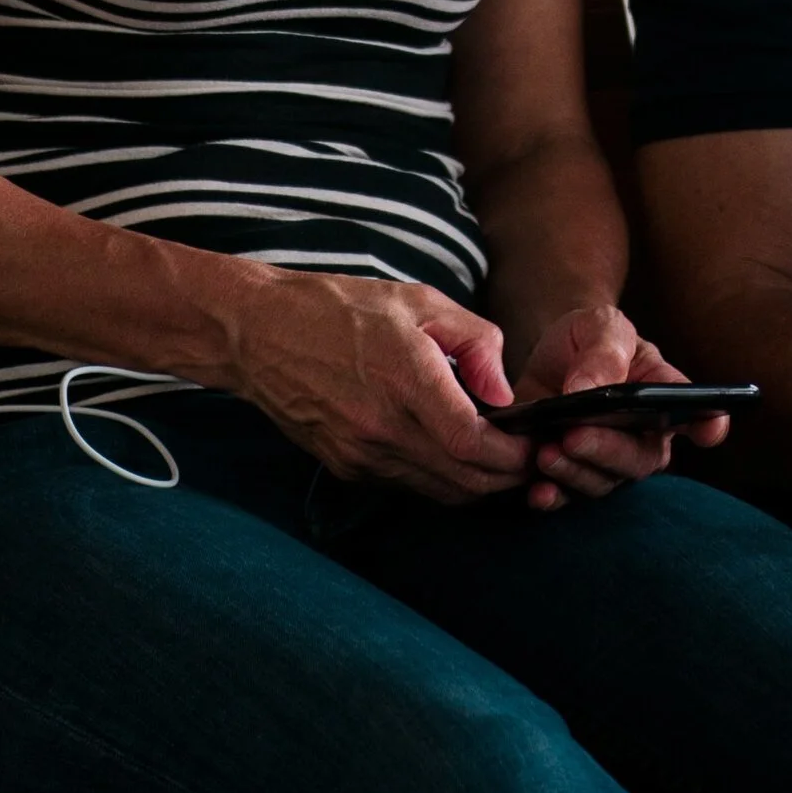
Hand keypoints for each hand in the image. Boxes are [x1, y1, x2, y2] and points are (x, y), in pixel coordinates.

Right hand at [220, 266, 531, 501]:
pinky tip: (450, 452)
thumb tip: (505, 393)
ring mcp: (360, 454)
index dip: (512, 454)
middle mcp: (381, 428)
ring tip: (497, 457)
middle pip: (462, 481)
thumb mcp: (419, 300)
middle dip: (505, 477)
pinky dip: (438, 479)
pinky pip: (406, 485)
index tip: (533, 443)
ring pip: (437, 492)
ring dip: (475, 484)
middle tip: (528, 458)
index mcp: (405, 379)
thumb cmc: (340, 308)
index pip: (472, 444)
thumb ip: (475, 341)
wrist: (259, 333)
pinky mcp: (345, 467)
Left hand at [511, 301, 734, 511]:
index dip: (709, 425)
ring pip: (603, 482)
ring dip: (574, 472)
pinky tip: (539, 492)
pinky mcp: (571, 477)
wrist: (547, 357)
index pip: (698, 413)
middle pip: (640, 459)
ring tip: (546, 452)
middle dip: (607, 450)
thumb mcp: (598, 324)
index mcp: (663, 395)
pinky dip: (554, 499)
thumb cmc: (588, 339)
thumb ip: (604, 349)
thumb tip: (585, 390)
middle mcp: (644, 437)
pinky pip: (568, 499)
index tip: (709, 429)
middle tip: (574, 435)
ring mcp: (608, 462)